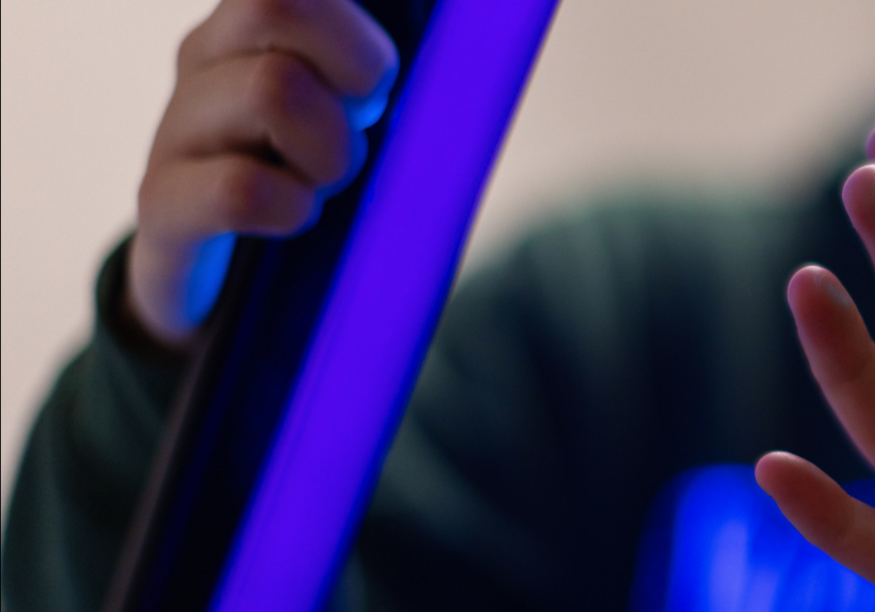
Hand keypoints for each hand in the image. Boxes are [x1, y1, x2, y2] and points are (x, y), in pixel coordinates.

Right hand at [129, 0, 395, 344]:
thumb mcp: (355, 114)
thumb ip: (386, 77)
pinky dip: (290, 207)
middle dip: (356, 70)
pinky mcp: (160, 201)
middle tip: (363, 128)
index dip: (359, 33)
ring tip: (323, 183)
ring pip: (272, 90)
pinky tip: (292, 216)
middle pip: (276, 4)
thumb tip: (474, 60)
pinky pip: (237, 188)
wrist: (225, 288)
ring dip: (331, 149)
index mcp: (255, 27)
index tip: (376, 87)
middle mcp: (205, 59)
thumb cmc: (313, 181)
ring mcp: (176, 126)